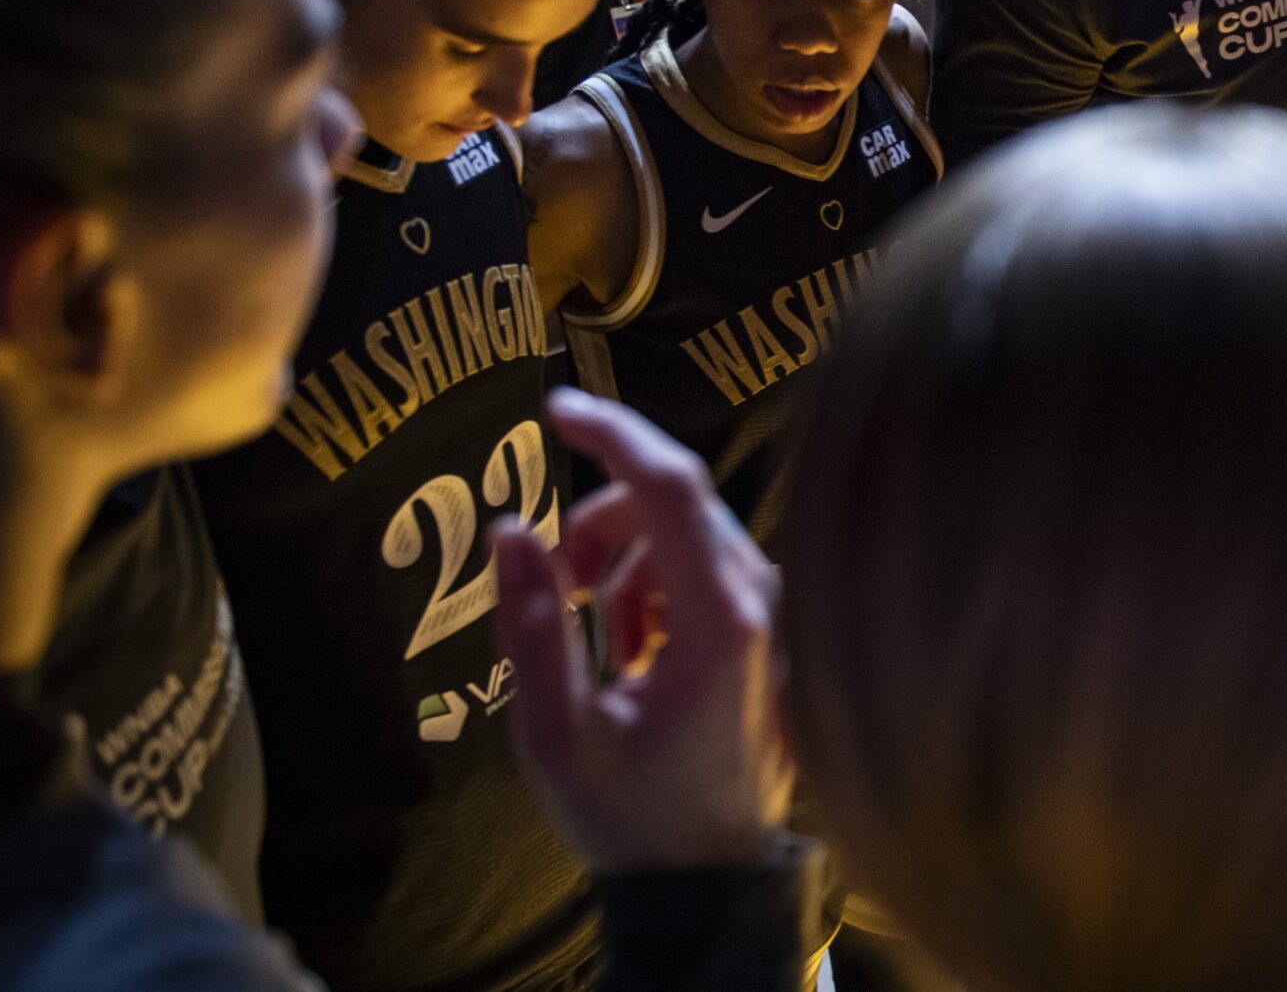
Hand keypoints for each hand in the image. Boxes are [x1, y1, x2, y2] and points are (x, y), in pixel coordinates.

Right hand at [491, 387, 788, 871]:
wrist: (707, 878)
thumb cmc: (633, 815)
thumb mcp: (557, 735)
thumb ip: (533, 628)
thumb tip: (510, 529)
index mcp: (720, 621)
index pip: (670, 486)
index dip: (611, 431)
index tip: (551, 409)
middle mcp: (763, 600)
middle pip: (676, 499)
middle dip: (600, 521)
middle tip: (556, 584)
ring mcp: (776, 610)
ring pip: (689, 529)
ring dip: (626, 560)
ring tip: (602, 642)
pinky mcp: (773, 623)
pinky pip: (707, 561)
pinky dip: (656, 582)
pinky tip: (636, 648)